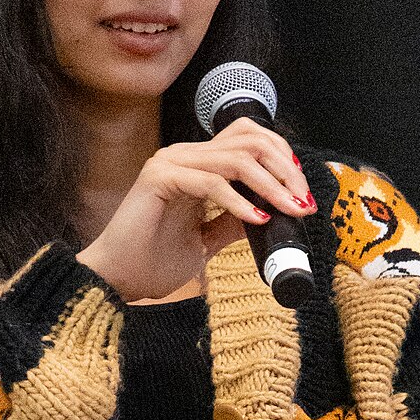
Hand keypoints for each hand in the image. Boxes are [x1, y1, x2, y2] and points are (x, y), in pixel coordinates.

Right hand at [78, 122, 314, 305]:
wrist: (118, 279)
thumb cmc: (154, 262)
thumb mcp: (207, 241)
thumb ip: (233, 222)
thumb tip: (268, 212)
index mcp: (196, 164)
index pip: (248, 139)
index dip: (282, 159)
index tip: (301, 194)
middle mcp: (184, 155)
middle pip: (249, 141)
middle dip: (284, 170)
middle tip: (301, 201)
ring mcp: (171, 162)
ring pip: (235, 158)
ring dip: (269, 184)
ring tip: (288, 209)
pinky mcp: (159, 178)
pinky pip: (211, 182)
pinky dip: (238, 201)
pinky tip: (256, 219)